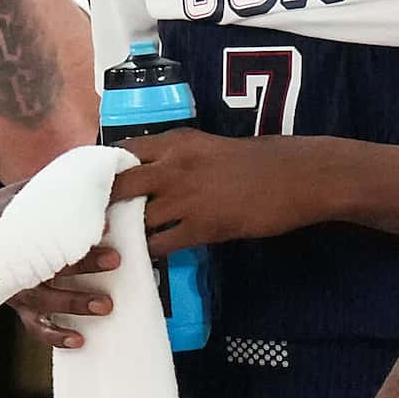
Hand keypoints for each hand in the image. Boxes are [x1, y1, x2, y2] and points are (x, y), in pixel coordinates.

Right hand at [0, 185, 118, 352]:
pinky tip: (79, 339)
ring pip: (44, 302)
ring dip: (74, 304)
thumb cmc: (7, 210)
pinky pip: (36, 326)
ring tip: (105, 305)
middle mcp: (15, 267)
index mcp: (16, 237)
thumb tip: (92, 172)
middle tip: (114, 260)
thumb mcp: (22, 193)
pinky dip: (55, 335)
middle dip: (84, 267)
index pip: (46, 239)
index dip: (75, 235)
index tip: (105, 228)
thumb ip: (50, 188)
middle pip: (48, 269)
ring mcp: (17, 290)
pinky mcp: (21, 306)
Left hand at [111, 128, 319, 250]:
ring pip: (134, 218)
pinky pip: (160, 244)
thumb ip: (182, 157)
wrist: (304, 176)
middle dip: (102, 203)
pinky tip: (147, 257)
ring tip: (114, 243)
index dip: (105, 169)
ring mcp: (186, 197)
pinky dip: (150, 252)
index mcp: (178, 140)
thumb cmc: (268, 159)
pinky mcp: (202, 227)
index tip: (97, 184)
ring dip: (123, 232)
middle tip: (94, 219)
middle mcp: (175, 165)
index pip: (122, 150)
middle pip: (118, 185)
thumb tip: (155, 174)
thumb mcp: (215, 147)